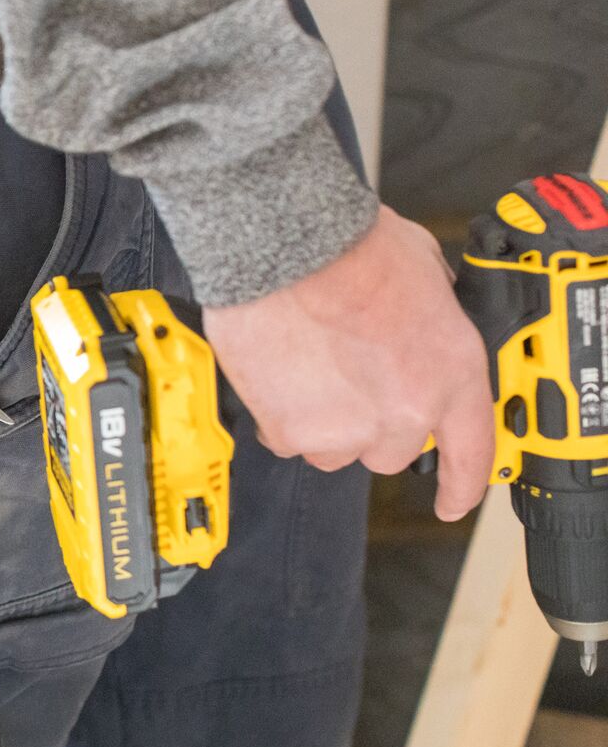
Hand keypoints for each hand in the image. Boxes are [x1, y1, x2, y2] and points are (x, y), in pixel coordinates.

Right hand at [204, 207, 493, 519]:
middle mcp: (405, 411)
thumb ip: (433, 310)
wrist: (285, 247)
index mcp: (451, 372)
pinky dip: (278, 411)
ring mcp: (347, 427)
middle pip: (390, 452)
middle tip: (344, 381)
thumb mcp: (424, 268)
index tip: (452, 501)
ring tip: (304, 367)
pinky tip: (275, 370)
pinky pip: (284, 437)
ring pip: (333, 449)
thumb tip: (424, 314)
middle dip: (369, 424)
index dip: (462, 484)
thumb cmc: (348, 245)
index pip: (470, 450)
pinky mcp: (291, 429)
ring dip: (322, 420)